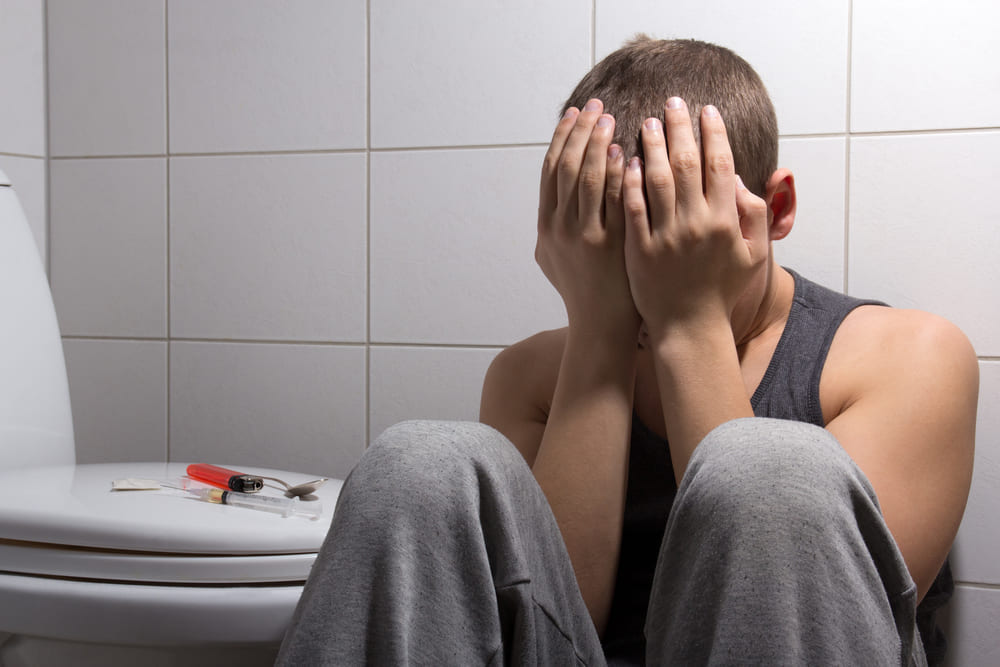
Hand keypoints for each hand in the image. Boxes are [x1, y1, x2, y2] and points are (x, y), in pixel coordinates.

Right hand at [535, 98, 639, 340]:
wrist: (601, 326)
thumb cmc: (581, 291)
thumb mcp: (552, 258)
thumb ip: (553, 224)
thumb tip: (556, 189)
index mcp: (545, 226)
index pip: (551, 170)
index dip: (563, 137)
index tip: (575, 112)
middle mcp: (560, 228)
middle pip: (568, 167)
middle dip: (581, 131)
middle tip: (596, 106)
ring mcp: (585, 236)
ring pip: (588, 178)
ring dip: (598, 144)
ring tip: (610, 119)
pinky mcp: (611, 244)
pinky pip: (614, 200)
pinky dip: (617, 173)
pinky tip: (625, 152)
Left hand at [622, 98, 768, 338]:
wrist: (689, 327)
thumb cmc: (721, 290)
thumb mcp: (753, 255)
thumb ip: (755, 216)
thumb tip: (744, 178)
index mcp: (726, 221)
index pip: (721, 164)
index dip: (713, 134)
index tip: (706, 110)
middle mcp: (697, 224)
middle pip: (687, 163)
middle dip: (680, 128)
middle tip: (672, 102)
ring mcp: (666, 236)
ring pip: (657, 180)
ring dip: (653, 146)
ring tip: (649, 122)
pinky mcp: (640, 249)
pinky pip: (633, 207)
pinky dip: (630, 181)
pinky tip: (627, 159)